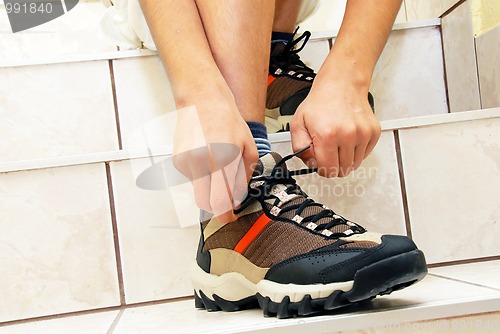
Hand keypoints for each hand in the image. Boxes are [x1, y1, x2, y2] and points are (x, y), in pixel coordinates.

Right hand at [172, 91, 257, 221]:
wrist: (202, 100)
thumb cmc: (226, 120)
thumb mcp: (247, 147)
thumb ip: (245, 176)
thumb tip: (238, 196)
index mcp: (221, 160)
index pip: (220, 201)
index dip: (226, 214)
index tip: (231, 216)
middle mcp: (200, 163)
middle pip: (204, 204)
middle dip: (216, 207)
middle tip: (227, 202)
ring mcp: (186, 163)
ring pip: (198, 191)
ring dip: (210, 187)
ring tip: (217, 164)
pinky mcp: (177, 161)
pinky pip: (192, 179)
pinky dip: (201, 175)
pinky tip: (207, 158)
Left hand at [290, 82, 380, 177]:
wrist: (341, 85)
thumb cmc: (320, 103)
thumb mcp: (298, 124)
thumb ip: (300, 148)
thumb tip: (312, 165)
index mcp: (328, 135)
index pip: (328, 170)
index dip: (321, 168)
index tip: (320, 161)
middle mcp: (348, 135)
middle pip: (342, 170)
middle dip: (333, 165)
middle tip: (328, 151)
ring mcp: (363, 134)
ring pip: (355, 165)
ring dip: (345, 159)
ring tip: (338, 143)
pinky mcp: (373, 132)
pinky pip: (364, 155)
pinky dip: (356, 151)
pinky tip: (348, 138)